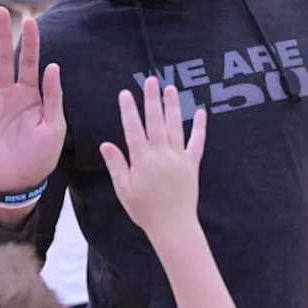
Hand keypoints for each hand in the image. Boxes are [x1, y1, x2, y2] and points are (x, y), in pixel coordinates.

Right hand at [0, 6, 65, 191]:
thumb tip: (52, 65)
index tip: (31, 20)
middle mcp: (7, 95)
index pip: (29, 62)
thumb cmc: (41, 156)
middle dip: (1, 35)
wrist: (20, 183)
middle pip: (3, 59)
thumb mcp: (55, 126)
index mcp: (30, 94)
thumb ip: (53, 97)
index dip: (31, 42)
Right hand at [99, 78, 206, 238]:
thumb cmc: (145, 211)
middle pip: (156, 122)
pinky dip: (199, 128)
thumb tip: (106, 144)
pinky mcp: (192, 165)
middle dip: (152, 100)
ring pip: (175, 126)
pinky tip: (200, 113)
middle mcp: (161, 154)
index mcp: (142, 160)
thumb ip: (117, 165)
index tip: (125, 93)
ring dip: (172, 106)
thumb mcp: (124, 190)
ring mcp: (178, 158)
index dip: (129, 110)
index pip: (133, 129)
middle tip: (150, 80)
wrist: (173, 226)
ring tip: (170, 88)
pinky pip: (197, 143)